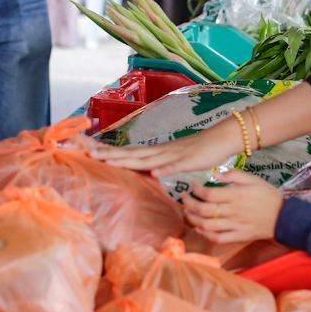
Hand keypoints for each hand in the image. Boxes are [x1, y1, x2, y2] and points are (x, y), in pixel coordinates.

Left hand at [91, 119, 242, 176]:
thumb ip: (159, 165)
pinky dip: (164, 170)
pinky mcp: (189, 160)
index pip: (128, 153)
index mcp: (156, 152)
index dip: (109, 153)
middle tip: (89, 155)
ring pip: (148, 159)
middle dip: (110, 155)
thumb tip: (147, 173)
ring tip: (110, 162)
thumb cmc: (198, 151)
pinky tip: (154, 174)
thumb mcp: (174, 160)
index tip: (89, 153)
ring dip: (128, 161)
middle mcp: (160, 151)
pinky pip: (175, 166)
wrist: (222, 138)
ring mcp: (174, 155)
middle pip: (131, 154)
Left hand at [181, 171, 282, 243]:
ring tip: (187, 212)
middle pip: (204, 210)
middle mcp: (233, 211)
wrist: (283, 217)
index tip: (192, 185)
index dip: (196, 190)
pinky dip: (205, 234)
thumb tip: (214, 174)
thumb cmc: (268, 196)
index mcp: (236, 195)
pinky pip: (217, 238)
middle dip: (189, 204)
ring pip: (207, 225)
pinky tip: (199, 228)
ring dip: (193, 219)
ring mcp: (235, 226)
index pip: (209, 194)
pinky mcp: (238, 236)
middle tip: (184, 198)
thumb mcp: (253, 179)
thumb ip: (233, 175)